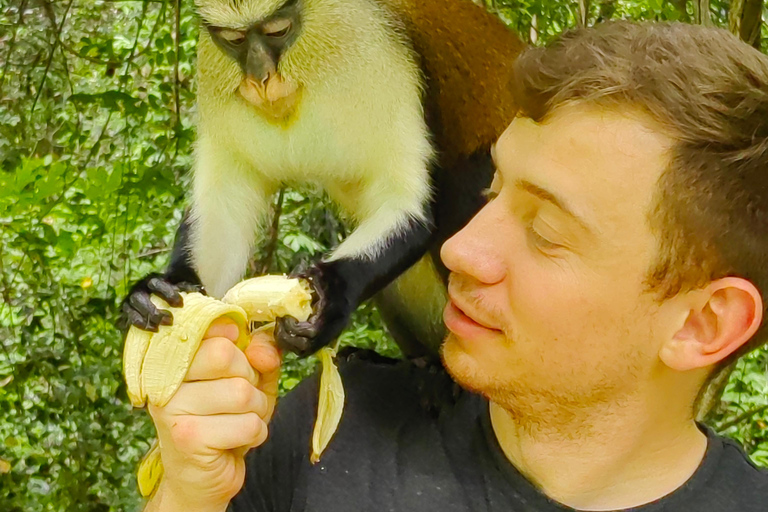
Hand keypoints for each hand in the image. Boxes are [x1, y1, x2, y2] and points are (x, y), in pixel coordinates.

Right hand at [120, 272, 204, 332]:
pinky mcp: (127, 312)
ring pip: (134, 307)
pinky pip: (130, 317)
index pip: (156, 284)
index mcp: (153, 281)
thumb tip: (200, 291)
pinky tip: (151, 329)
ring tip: (158, 328)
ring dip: (147, 317)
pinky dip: (140, 323)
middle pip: (142, 297)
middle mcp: (140, 288)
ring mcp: (131, 300)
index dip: (167, 293)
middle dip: (155, 310)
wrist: (156, 302)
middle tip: (170, 321)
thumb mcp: (180, 290)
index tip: (180, 304)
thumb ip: (187, 289)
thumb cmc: (173, 295)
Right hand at [144, 318, 280, 510]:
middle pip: (225, 355)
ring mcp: (172, 408)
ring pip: (241, 392)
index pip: (207, 326)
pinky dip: (255, 433)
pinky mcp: (188, 438)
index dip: (235, 337)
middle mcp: (165, 379)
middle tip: (240, 399)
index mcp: (174, 358)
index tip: (239, 346)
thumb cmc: (224, 421)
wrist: (202, 476)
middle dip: (249, 379)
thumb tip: (264, 350)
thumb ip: (260, 356)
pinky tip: (237, 440)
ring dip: (256, 410)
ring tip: (239, 421)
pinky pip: (247, 424)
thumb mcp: (249, 380)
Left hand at [275, 261, 355, 356]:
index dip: (294, 329)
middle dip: (288, 338)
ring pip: (307, 349)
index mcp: (335, 311)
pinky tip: (286, 327)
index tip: (284, 316)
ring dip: (289, 342)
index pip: (313, 332)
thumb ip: (309, 273)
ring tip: (280, 325)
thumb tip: (290, 280)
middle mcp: (334, 325)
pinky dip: (294, 341)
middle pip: (308, 346)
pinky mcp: (326, 331)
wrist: (360, 275)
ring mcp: (331, 330)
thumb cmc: (342, 269)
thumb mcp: (326, 267)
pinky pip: (308, 345)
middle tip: (278, 322)